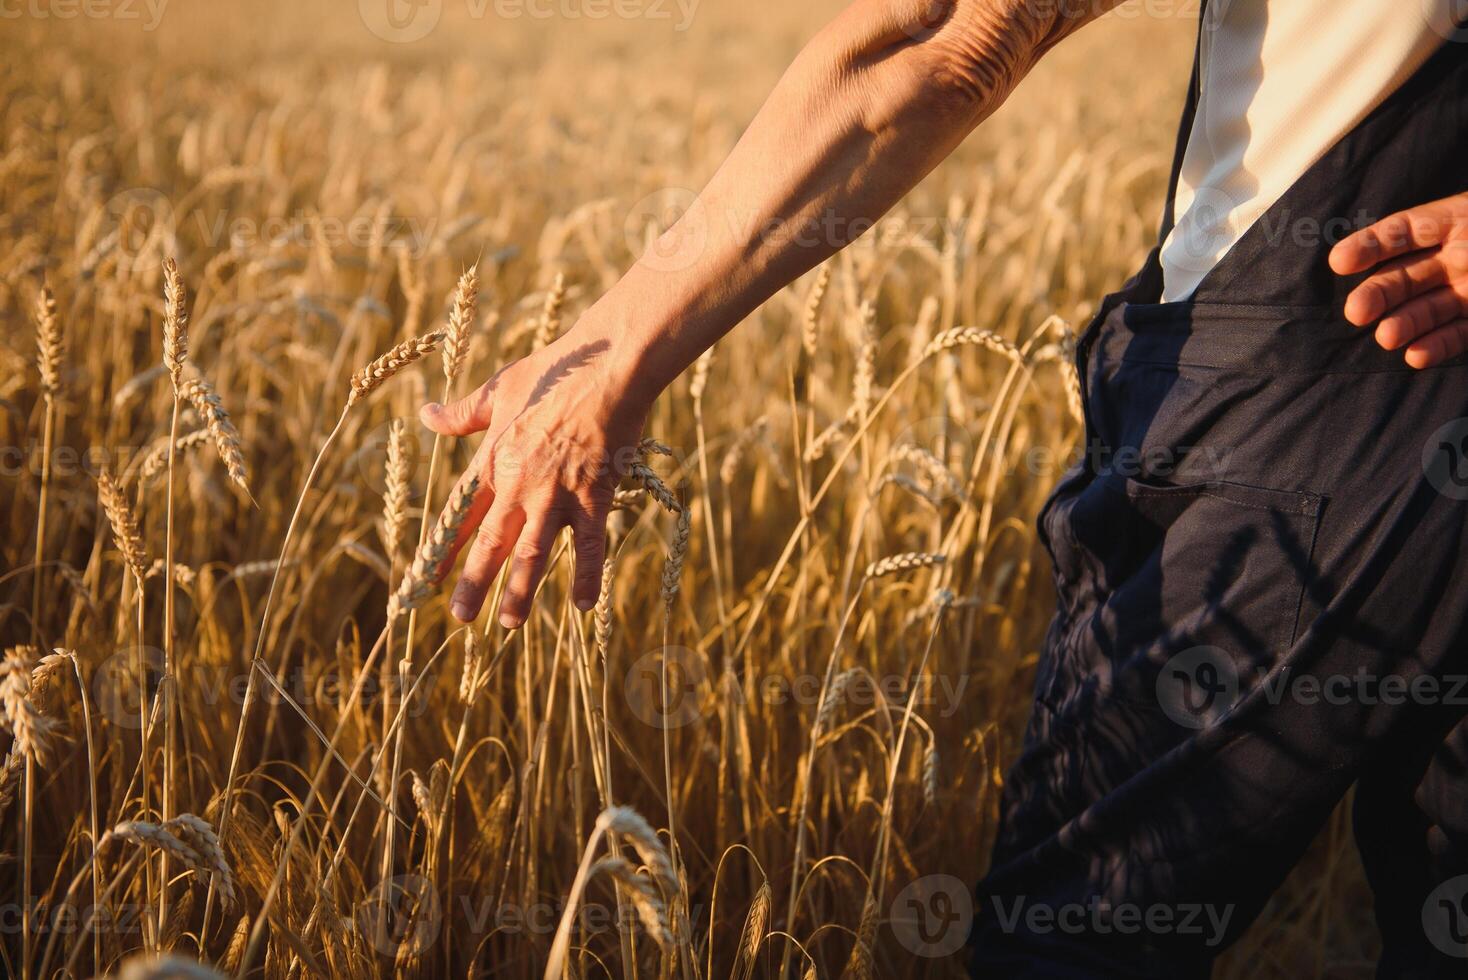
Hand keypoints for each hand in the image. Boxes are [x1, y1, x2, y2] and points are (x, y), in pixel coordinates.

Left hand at [420, 329, 651, 626]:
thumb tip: (425, 414)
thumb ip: (462, 413)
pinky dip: (587, 574)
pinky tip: (584, 605)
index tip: (427, 578)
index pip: (459, 513)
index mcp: (493, 458)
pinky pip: (590, 543)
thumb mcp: (499, 387)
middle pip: (490, 542)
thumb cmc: (555, 371)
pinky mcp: (594, 494)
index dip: (442, 548)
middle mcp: (518, 483)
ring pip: (533, 552)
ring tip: (509, 624)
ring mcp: (556, 492)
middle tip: (461, 618)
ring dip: (520, 590)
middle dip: (473, 582)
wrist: (606, 365)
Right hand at [1330, 191, 1467, 368]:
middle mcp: (1456, 257)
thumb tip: (1365, 245)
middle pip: (1406, 276)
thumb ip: (1442, 230)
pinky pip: (1458, 335)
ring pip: (1426, 309)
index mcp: (1455, 222)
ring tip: (1386, 338)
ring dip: (1403, 324)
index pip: (1403, 231)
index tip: (1339, 262)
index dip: (1370, 244)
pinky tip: (1416, 355)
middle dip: (1378, 294)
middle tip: (1356, 312)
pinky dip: (1437, 346)